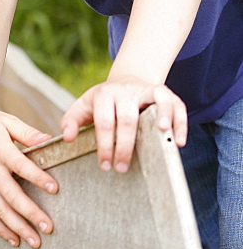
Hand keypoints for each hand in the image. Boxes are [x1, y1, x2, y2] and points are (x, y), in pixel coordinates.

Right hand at [0, 108, 56, 248]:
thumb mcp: (6, 121)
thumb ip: (28, 133)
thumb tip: (49, 139)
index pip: (21, 166)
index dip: (38, 177)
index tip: (54, 188)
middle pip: (10, 195)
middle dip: (30, 213)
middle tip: (48, 227)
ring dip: (17, 227)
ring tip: (34, 241)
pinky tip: (13, 239)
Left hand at [60, 77, 187, 172]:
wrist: (125, 80)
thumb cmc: (103, 101)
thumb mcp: (84, 107)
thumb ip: (72, 121)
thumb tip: (67, 138)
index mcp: (105, 94)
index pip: (104, 121)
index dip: (104, 145)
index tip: (105, 165)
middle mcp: (126, 90)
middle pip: (128, 117)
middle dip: (125, 145)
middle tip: (121, 168)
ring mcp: (147, 90)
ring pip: (158, 98)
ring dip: (163, 115)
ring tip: (163, 135)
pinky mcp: (164, 92)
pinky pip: (176, 103)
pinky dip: (180, 120)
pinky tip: (180, 140)